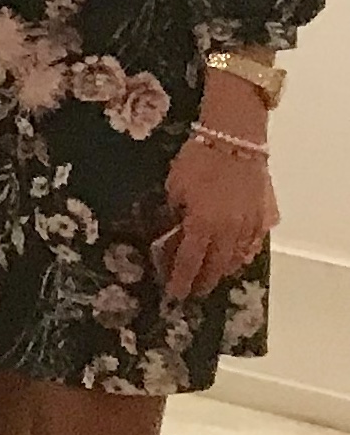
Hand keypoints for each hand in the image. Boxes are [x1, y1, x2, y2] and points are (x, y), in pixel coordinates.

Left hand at [156, 130, 275, 297]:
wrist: (235, 140)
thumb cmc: (198, 160)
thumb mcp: (174, 187)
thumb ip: (173, 214)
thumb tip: (170, 234)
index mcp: (202, 224)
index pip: (189, 261)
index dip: (181, 280)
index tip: (174, 294)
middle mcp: (228, 232)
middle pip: (215, 266)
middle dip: (202, 281)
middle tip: (193, 290)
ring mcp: (249, 226)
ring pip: (236, 259)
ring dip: (222, 271)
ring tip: (211, 277)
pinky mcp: (264, 218)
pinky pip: (253, 246)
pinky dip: (242, 256)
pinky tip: (235, 258)